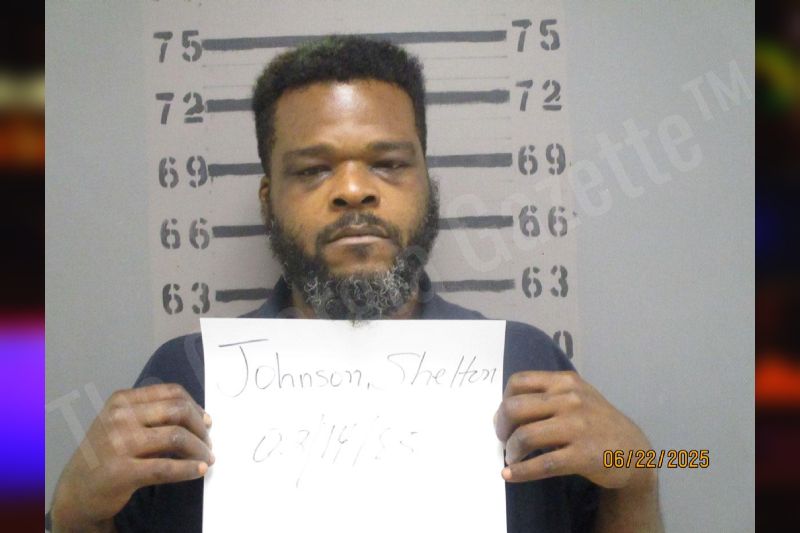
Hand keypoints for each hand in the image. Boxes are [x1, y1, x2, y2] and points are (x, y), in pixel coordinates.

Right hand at [50, 384, 213, 532]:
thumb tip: (200, 416)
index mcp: (122, 400)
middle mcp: (119, 416)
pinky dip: (188, 469)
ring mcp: (119, 443)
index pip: (172, 392)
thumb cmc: (106, 454)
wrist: (76, 490)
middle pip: (178, 411)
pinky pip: (165, 468)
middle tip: (208, 443)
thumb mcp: (122, 423)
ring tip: (206, 458)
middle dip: (201, 428)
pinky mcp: (121, 472)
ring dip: (199, 449)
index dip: (196, 406)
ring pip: (176, 437)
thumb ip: (152, 413)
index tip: (206, 421)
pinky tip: (198, 470)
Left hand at [494, 371, 654, 489]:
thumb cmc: (597, 422)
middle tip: (503, 439)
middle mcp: (570, 399)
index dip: (503, 400)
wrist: (633, 451)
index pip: (518, 381)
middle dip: (501, 426)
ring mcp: (577, 427)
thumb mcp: (577, 396)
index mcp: (565, 382)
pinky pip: (542, 464)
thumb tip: (505, 411)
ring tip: (512, 458)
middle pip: (515, 408)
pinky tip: (510, 475)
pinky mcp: (583, 455)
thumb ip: (547, 396)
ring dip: (511, 450)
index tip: (504, 417)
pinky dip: (520, 471)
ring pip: (525, 436)